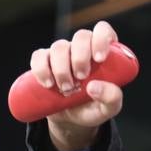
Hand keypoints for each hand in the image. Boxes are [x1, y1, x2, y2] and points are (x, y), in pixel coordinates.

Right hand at [29, 20, 123, 150]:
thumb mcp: (110, 108)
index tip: (99, 59)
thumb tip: (93, 87)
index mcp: (103, 53)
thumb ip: (111, 98)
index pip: (103, 30)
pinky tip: (48, 83)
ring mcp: (63, 53)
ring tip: (66, 88)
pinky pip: (39, 56)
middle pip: (81, 36)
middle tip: (81, 77)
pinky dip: (41, 68)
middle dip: (80, 56)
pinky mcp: (45, 62)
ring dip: (61, 67)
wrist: (71, 119)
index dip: (101, 39)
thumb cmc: (94, 108)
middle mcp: (84, 48)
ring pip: (59, 47)